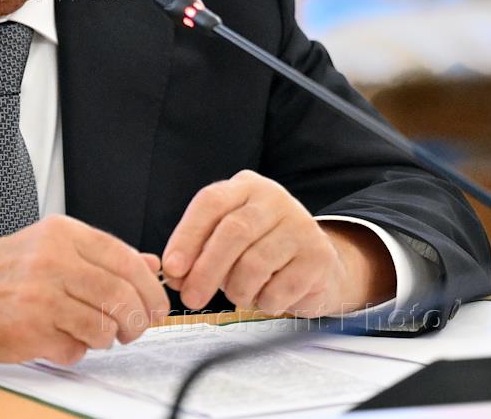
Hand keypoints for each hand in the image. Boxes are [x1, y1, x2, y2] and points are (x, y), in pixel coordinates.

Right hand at [0, 215, 170, 364]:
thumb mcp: (48, 246)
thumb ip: (100, 256)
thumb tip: (150, 265)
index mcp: (61, 234)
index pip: (126, 259)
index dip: (149, 288)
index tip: (155, 305)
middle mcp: (53, 260)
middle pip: (122, 295)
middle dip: (137, 320)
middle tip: (135, 328)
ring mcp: (42, 295)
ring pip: (104, 326)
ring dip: (106, 338)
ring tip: (92, 333)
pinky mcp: (31, 329)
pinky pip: (76, 348)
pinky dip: (75, 350)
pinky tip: (59, 338)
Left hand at [160, 170, 395, 316]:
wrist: (317, 267)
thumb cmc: (260, 251)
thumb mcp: (225, 242)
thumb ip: (198, 253)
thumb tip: (174, 275)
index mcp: (245, 186)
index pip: (210, 202)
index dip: (187, 236)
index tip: (172, 269)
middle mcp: (274, 199)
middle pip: (233, 232)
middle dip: (205, 270)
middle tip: (191, 298)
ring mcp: (301, 226)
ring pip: (254, 264)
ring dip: (237, 291)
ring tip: (239, 296)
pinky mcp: (318, 257)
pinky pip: (279, 289)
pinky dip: (264, 303)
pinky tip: (266, 298)